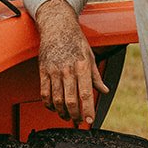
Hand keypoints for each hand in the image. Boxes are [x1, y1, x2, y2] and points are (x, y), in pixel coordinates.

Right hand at [36, 0, 108, 126]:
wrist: (57, 26)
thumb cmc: (75, 40)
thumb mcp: (90, 56)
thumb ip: (96, 76)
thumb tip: (104, 90)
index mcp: (82, 66)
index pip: (86, 93)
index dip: (88, 110)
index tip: (90, 120)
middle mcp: (67, 69)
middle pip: (70, 100)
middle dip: (75, 115)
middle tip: (79, 121)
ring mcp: (53, 70)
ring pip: (56, 99)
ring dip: (62, 112)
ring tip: (67, 116)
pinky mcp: (43, 70)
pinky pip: (44, 93)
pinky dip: (48, 104)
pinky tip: (54, 107)